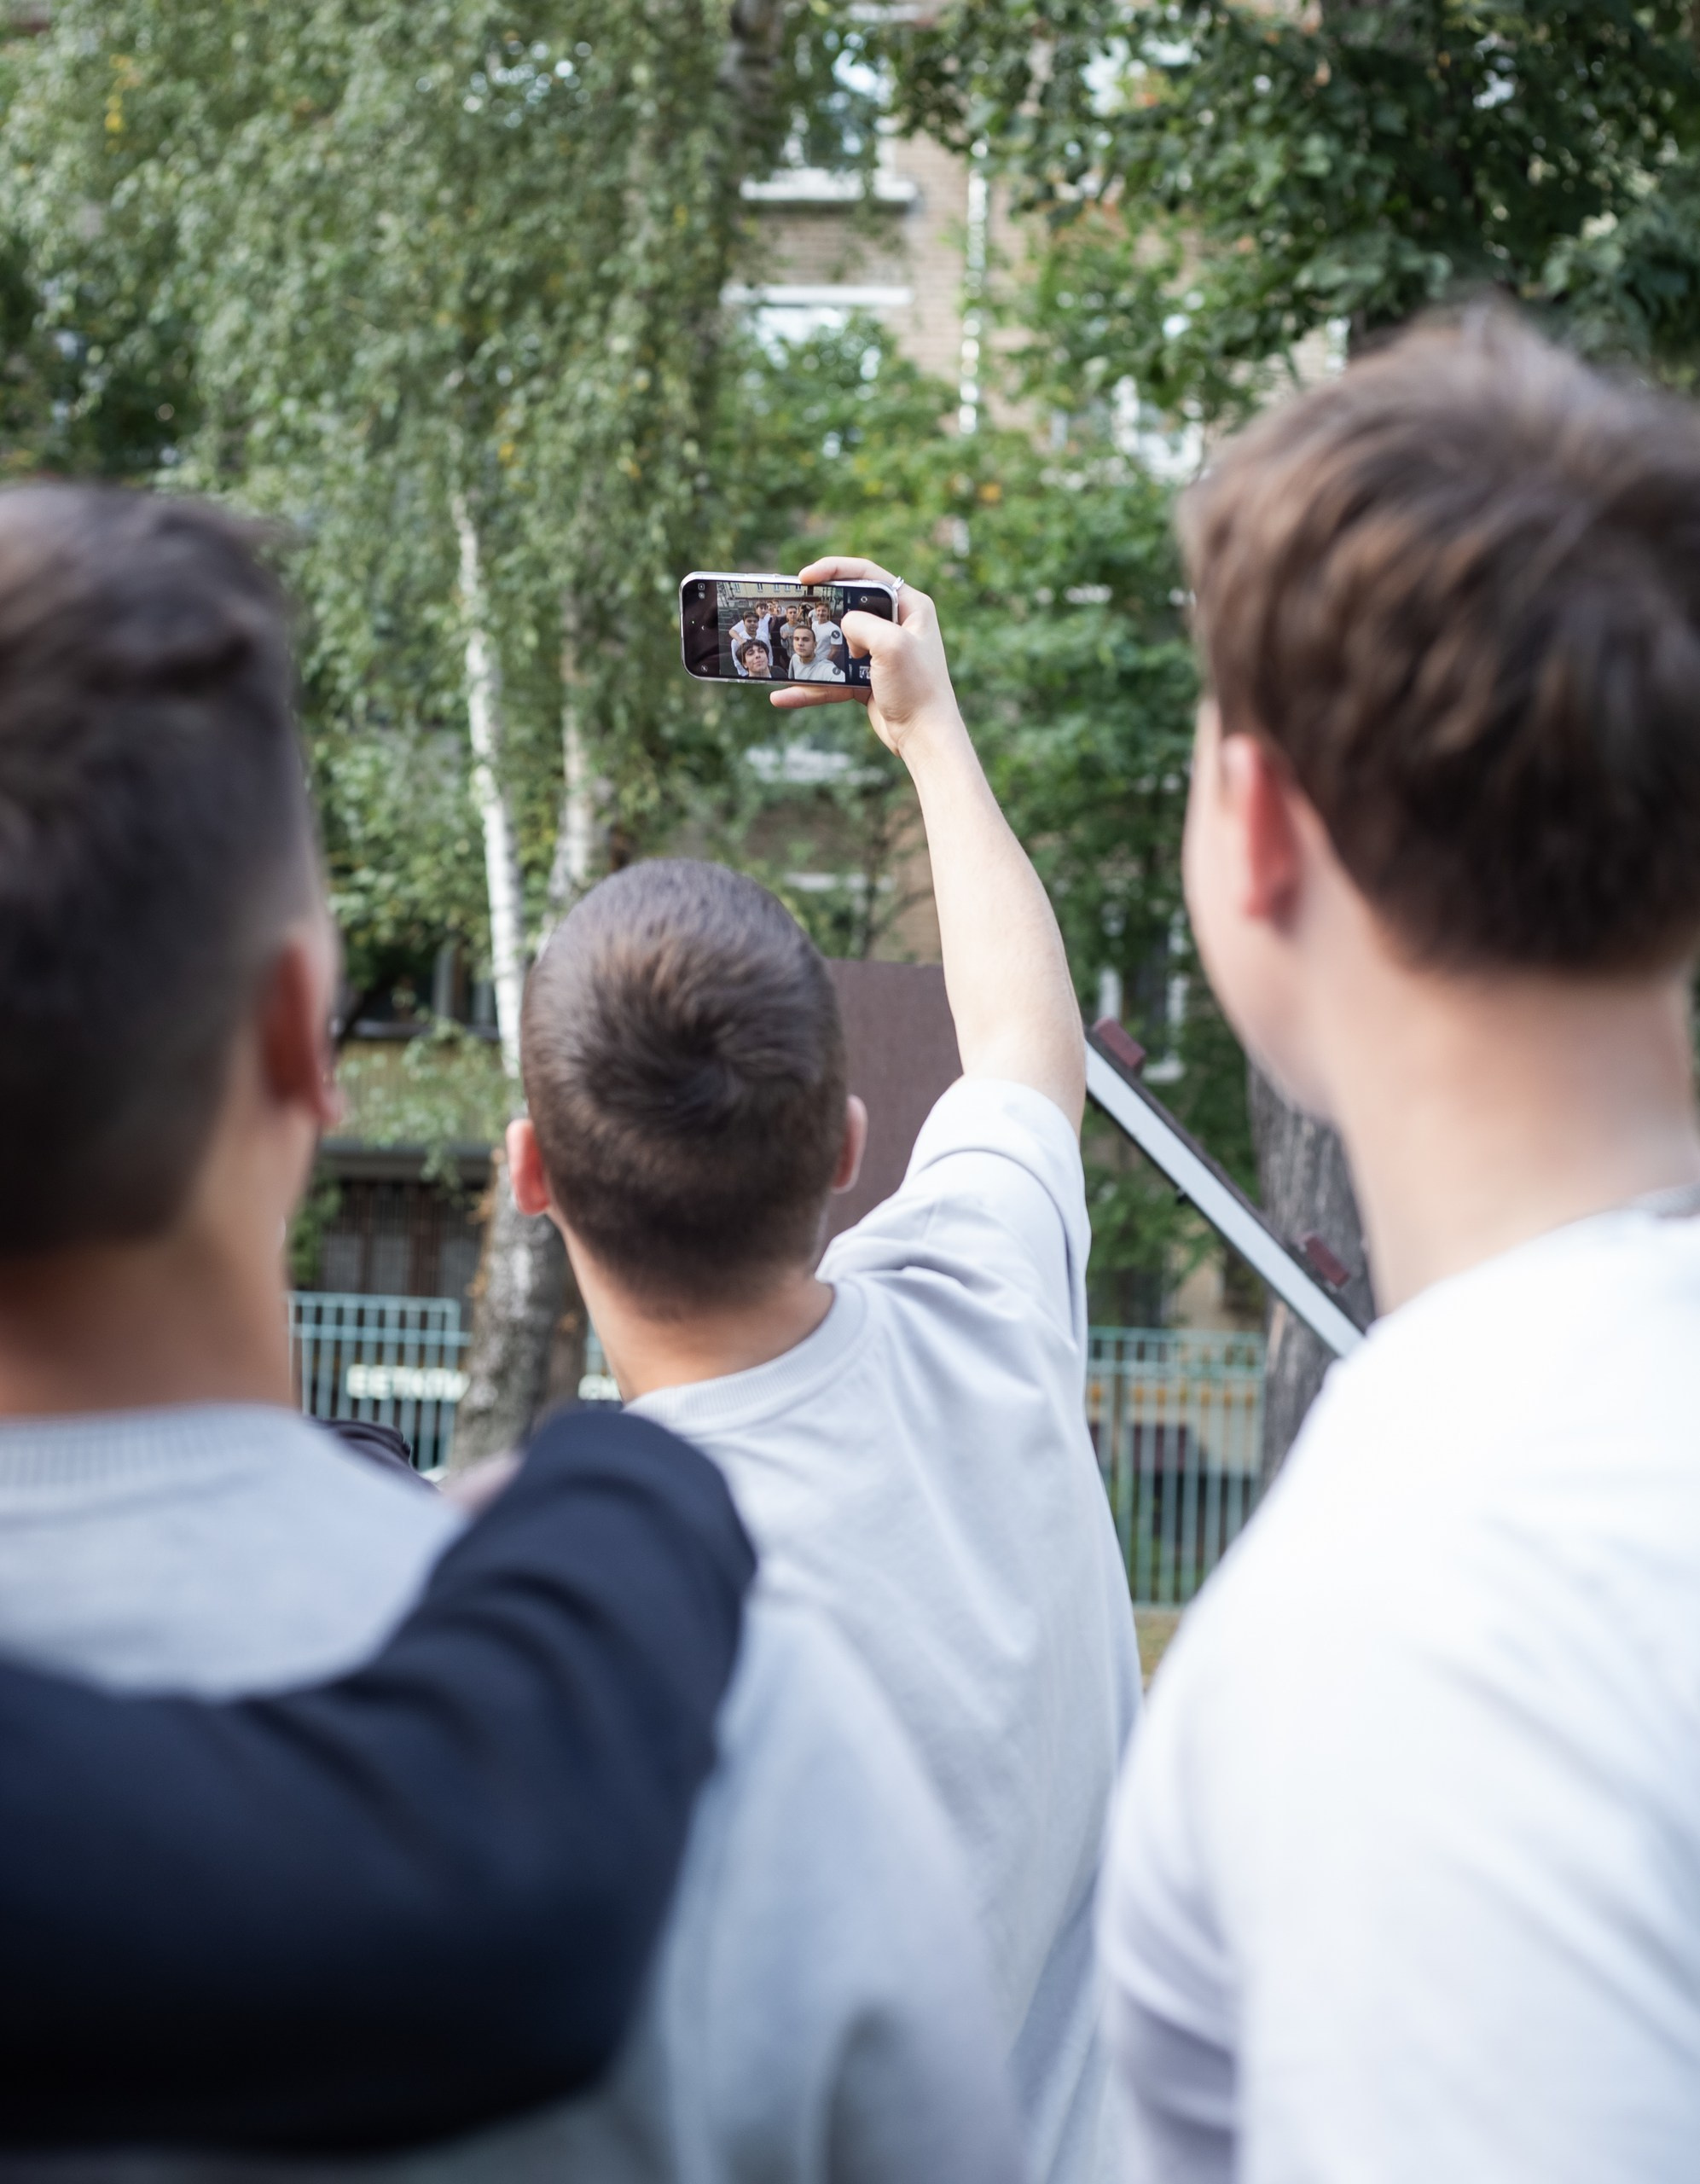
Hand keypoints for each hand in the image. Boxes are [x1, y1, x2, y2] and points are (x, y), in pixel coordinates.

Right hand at [766, 556, 965, 761]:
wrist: (925, 738)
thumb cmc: (917, 688)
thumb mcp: (890, 645)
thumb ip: (862, 623)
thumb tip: (845, 626)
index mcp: (910, 607)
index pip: (866, 574)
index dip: (833, 569)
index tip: (805, 577)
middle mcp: (897, 625)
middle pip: (848, 607)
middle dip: (819, 610)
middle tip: (793, 609)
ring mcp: (880, 654)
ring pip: (836, 644)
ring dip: (810, 652)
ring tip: (782, 653)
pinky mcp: (868, 679)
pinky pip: (833, 678)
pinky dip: (811, 688)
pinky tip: (784, 695)